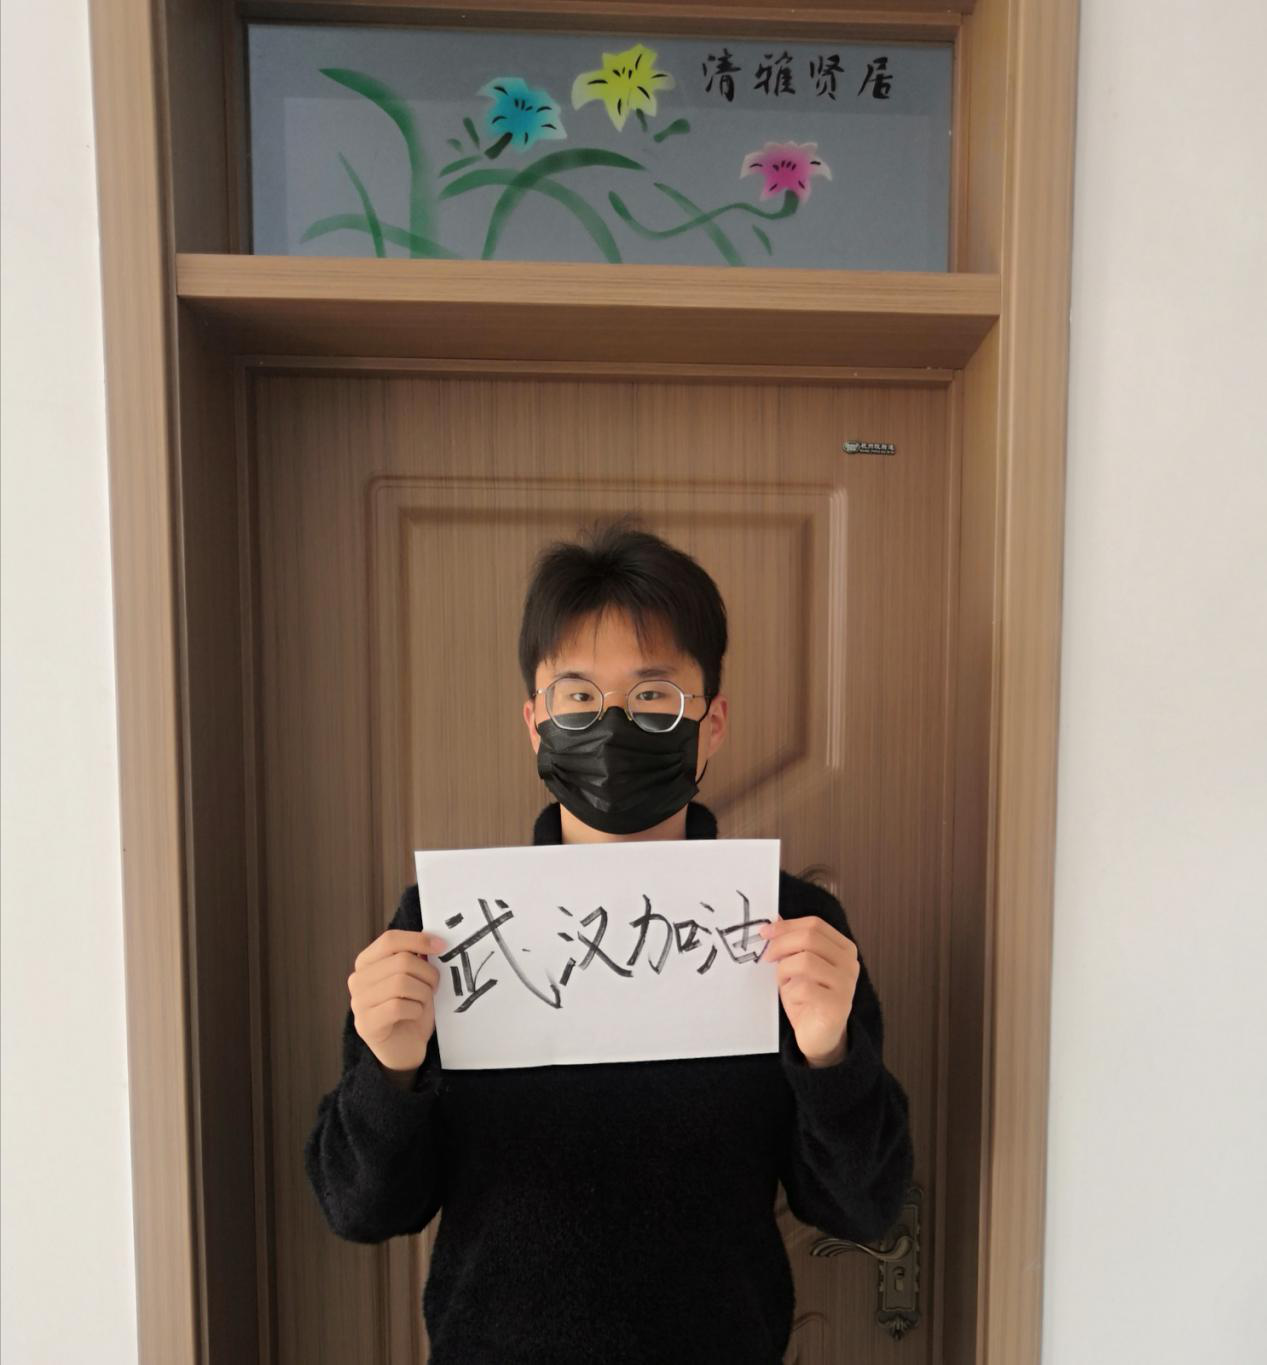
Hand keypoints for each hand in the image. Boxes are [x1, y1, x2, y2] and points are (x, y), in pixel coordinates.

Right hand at [349, 928, 446, 1073]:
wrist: (404, 1048)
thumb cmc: (411, 1009)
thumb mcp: (416, 978)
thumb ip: (418, 959)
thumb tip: (433, 941)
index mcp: (367, 962)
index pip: (390, 940)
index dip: (418, 939)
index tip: (441, 946)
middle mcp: (357, 979)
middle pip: (401, 961)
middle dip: (427, 974)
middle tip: (434, 987)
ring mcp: (358, 1002)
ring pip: (401, 983)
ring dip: (423, 993)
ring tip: (423, 1002)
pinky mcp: (366, 1024)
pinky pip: (398, 1006)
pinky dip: (415, 1010)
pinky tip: (414, 1015)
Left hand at [758, 914, 858, 1065]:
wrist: (819, 1036)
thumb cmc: (807, 998)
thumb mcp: (797, 964)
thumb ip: (792, 942)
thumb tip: (775, 918)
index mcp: (843, 948)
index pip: (814, 925)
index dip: (786, 926)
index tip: (765, 932)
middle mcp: (849, 963)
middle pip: (809, 938)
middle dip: (781, 945)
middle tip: (767, 957)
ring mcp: (847, 984)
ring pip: (805, 961)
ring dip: (785, 972)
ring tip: (785, 984)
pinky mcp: (838, 1005)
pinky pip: (804, 987)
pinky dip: (791, 992)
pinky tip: (795, 1000)